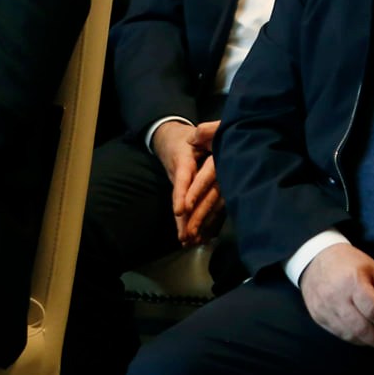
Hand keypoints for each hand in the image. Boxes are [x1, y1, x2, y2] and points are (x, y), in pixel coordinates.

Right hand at [153, 120, 222, 244]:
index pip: (182, 178)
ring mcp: (182, 186)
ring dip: (186, 225)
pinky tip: (197, 238)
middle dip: (182, 220)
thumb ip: (203, 132)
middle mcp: (179, 176)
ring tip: (188, 243)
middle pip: (180, 200)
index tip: (180, 211)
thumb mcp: (196, 131)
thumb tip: (203, 137)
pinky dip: (192, 223)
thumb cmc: (187, 136)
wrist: (170, 140)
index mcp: (183, 160)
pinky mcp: (187, 192)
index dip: (181, 194)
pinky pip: (188, 209)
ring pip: (183, 207)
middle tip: (185, 238)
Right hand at [299, 243, 373, 348]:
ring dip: (367, 341)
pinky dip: (352, 337)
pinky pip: (338, 333)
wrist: (316, 258)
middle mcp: (335, 296)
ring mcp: (324, 307)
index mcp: (352, 281)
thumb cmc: (350, 263)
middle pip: (361, 328)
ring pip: (349, 335)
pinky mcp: (317, 315)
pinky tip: (360, 334)